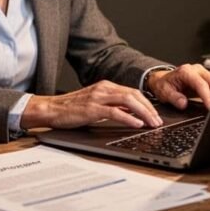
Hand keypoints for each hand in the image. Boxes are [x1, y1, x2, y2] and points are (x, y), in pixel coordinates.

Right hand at [21, 81, 162, 129]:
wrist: (51, 109)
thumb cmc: (72, 109)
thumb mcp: (96, 104)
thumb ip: (113, 106)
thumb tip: (132, 114)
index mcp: (106, 86)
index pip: (133, 92)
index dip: (147, 103)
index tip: (155, 114)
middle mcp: (104, 88)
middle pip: (134, 95)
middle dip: (149, 108)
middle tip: (158, 121)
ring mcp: (98, 97)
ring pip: (128, 101)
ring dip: (143, 113)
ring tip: (151, 123)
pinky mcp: (92, 108)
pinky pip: (115, 112)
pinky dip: (129, 118)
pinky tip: (136, 124)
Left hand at [147, 64, 209, 109]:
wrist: (163, 80)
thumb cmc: (164, 85)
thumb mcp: (164, 92)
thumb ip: (174, 98)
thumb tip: (183, 103)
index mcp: (185, 72)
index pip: (200, 84)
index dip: (207, 96)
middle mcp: (196, 70)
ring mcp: (203, 72)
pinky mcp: (207, 77)